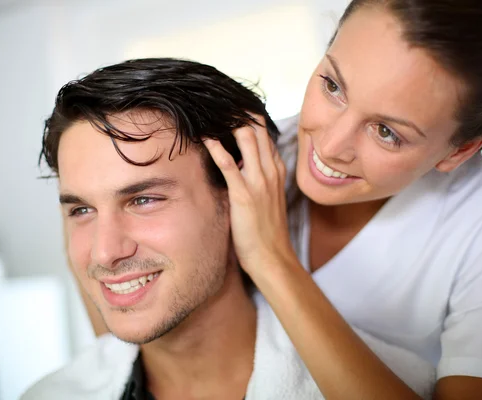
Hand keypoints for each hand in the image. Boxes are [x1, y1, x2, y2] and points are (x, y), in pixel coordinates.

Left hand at [203, 115, 298, 278]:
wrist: (273, 257)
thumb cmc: (267, 230)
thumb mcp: (267, 197)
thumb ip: (258, 177)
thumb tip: (239, 162)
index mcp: (276, 169)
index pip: (264, 132)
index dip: (246, 116)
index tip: (228, 108)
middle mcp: (270, 170)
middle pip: (256, 127)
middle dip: (236, 112)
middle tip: (214, 104)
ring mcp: (258, 181)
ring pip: (247, 137)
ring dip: (226, 123)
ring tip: (208, 113)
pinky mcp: (244, 194)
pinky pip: (228, 164)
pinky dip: (216, 148)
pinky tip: (204, 138)